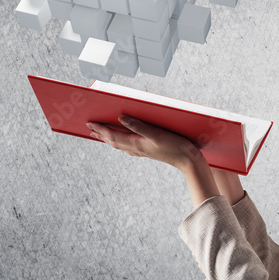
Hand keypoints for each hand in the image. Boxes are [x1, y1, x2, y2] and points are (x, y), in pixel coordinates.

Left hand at [86, 115, 200, 170]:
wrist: (188, 161)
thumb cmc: (174, 146)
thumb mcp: (156, 134)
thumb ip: (138, 126)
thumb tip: (121, 118)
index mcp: (136, 144)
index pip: (113, 136)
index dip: (101, 129)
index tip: (90, 123)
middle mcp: (136, 149)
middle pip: (114, 142)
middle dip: (101, 135)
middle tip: (90, 129)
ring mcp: (142, 151)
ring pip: (120, 145)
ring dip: (109, 139)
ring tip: (102, 135)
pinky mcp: (149, 151)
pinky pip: (129, 147)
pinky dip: (121, 142)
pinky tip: (124, 142)